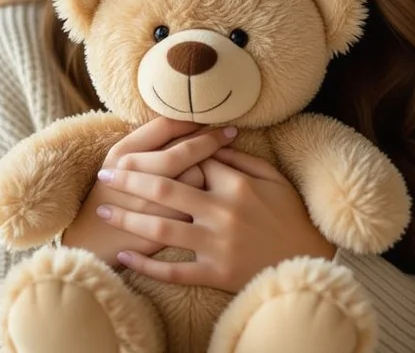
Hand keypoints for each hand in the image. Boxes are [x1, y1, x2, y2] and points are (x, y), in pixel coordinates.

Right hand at [61, 117, 237, 266]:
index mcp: (122, 153)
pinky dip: (206, 201)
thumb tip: (183, 121)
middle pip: (183, 151)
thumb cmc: (109, 196)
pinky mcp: (160, 226)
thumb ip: (145, 142)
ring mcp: (148, 201)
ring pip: (193, 179)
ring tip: (221, 164)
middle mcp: (133, 172)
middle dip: (209, 141)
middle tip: (230, 133)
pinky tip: (213, 195)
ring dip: (209, 172)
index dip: (191, 122)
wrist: (91, 241)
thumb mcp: (117, 162)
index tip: (210, 117)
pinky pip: (195, 207)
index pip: (165, 127)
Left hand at [94, 147, 336, 292]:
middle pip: (164, 189)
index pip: (190, 162)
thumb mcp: (274, 180)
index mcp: (235, 185)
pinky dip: (148, 265)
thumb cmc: (291, 217)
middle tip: (105, 174)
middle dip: (129, 180)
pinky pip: (175, 270)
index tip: (143, 152)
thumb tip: (213, 141)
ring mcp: (216, 244)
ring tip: (104, 210)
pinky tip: (125, 257)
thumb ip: (241, 161)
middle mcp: (221, 212)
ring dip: (128, 218)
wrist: (310, 263)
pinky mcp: (215, 273)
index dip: (166, 156)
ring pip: (161, 229)